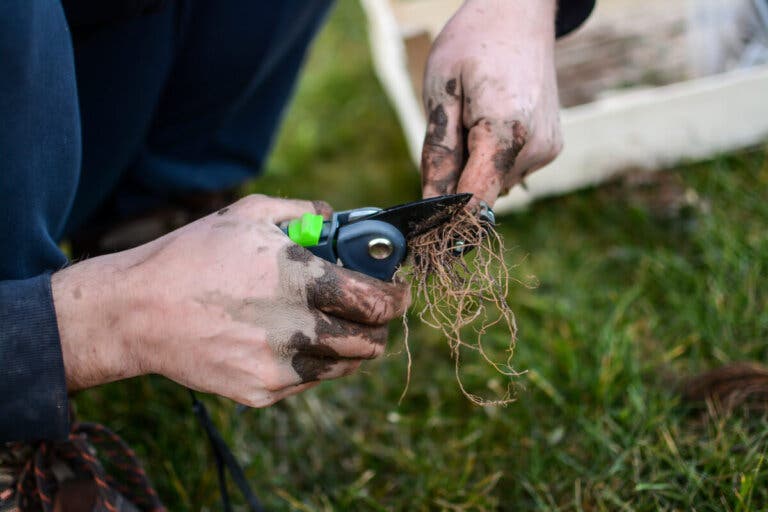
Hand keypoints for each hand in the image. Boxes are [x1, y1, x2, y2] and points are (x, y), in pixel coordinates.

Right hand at [52, 195, 409, 406]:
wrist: (137, 312)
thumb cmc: (193, 255)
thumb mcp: (249, 214)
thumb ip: (305, 212)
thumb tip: (339, 220)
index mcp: (301, 280)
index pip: (377, 301)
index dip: (396, 297)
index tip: (396, 292)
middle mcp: (298, 329)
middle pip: (370, 342)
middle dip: (378, 325)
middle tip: (369, 311)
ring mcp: (280, 366)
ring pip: (345, 366)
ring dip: (349, 346)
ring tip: (328, 324)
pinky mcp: (262, 392)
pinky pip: (309, 380)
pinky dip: (313, 362)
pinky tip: (291, 340)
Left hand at [421, 0, 561, 205]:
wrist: (520, 15)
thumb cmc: (473, 45)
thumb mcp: (440, 93)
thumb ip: (438, 153)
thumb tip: (432, 203)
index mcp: (506, 130)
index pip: (475, 199)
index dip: (447, 216)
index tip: (426, 223)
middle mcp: (535, 146)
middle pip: (482, 192)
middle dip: (457, 179)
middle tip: (452, 131)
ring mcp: (548, 149)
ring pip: (496, 183)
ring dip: (476, 166)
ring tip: (474, 118)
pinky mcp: (551, 148)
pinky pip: (510, 170)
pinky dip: (493, 158)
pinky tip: (491, 121)